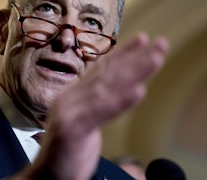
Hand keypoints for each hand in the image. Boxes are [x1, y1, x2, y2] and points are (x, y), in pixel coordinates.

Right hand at [10, 32, 168, 179]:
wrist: (44, 178)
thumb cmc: (66, 152)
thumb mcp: (82, 122)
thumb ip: (96, 105)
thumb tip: (116, 93)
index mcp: (74, 95)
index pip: (102, 69)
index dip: (124, 53)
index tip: (145, 40)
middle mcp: (71, 97)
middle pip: (108, 73)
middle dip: (137, 57)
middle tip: (161, 43)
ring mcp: (70, 111)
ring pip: (107, 87)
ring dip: (134, 71)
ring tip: (157, 58)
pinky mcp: (72, 129)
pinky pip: (100, 111)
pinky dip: (121, 101)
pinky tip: (139, 91)